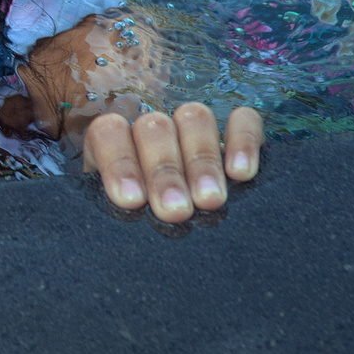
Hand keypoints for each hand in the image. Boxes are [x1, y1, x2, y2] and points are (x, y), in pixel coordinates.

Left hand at [82, 103, 262, 220]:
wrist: (187, 234)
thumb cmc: (142, 225)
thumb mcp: (122, 216)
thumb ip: (112, 211)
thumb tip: (115, 218)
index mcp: (113, 143)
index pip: (109, 132)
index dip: (119, 162)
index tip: (131, 200)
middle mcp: (154, 128)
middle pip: (155, 129)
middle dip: (164, 172)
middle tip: (175, 211)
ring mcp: (194, 126)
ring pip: (195, 118)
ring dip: (202, 160)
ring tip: (209, 199)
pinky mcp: (239, 130)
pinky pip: (244, 120)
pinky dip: (244, 141)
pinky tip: (242, 173)